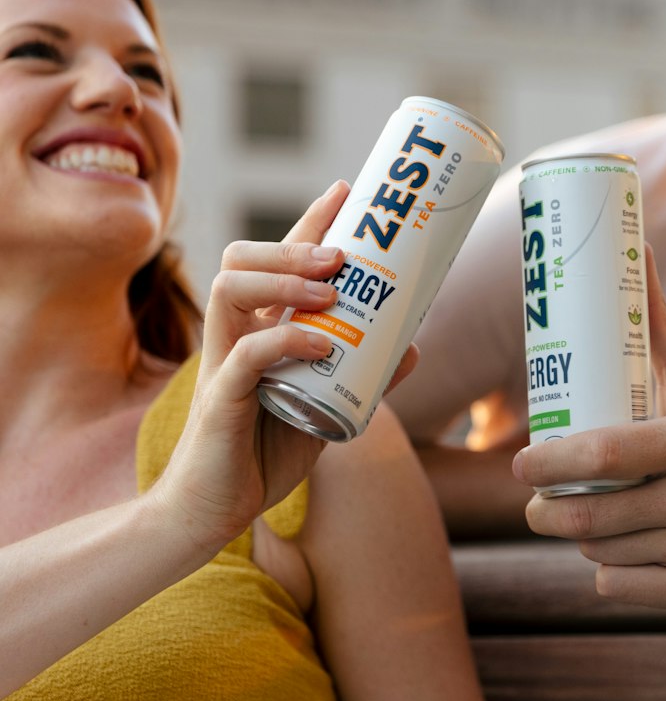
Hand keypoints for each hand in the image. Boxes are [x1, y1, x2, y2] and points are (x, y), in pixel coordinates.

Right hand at [154, 181, 417, 550]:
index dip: (310, 221)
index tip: (346, 189)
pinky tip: (322, 345)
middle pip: (243, 259)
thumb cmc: (265, 452)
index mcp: (260, 329)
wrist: (216, 511)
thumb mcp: (328, 406)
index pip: (279, 259)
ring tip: (331, 289)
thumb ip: (364, 375)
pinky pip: (242, 356)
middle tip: (343, 252)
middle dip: (294, 244)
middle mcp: (236, 335)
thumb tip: (413, 344)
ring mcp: (222, 363)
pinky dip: (283, 342)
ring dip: (284, 281)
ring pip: (229, 289)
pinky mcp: (217, 400)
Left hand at [512, 246, 665, 609]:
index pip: (605, 455)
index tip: (522, 461)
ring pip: (601, 550)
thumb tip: (633, 243)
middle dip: (546, 511)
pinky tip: (624, 547)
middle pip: (592, 514)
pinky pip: (619, 586)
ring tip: (583, 515)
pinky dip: (607, 570)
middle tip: (535, 499)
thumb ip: (656, 320)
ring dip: (579, 536)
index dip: (552, 462)